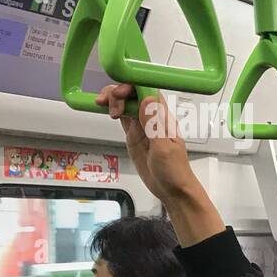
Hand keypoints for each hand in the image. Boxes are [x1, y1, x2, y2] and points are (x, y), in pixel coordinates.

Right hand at [98, 84, 196, 201]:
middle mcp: (153, 119)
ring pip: (126, 104)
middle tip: (106, 103)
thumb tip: (147, 99)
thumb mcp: (164, 148)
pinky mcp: (135, 136)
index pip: (148, 92)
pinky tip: (105, 110)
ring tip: (101, 105)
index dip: (132, 86)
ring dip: (113, 100)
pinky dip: (113, 111)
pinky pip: (123, 118)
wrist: (173, 190)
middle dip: (118, 92)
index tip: (119, 92)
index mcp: (164, 119)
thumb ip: (154, 124)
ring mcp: (143, 127)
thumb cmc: (175, 171)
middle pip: (134, 95)